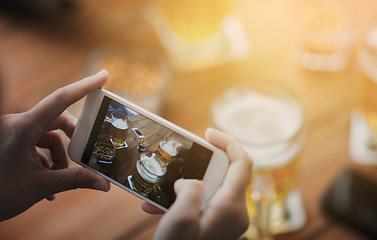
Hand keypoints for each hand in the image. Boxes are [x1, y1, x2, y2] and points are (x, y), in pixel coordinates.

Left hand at [0, 70, 110, 221]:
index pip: (60, 99)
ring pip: (48, 135)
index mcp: (23, 127)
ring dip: (58, 156)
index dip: (84, 86)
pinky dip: (46, 161)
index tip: (103, 76)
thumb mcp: (40, 185)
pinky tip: (47, 183)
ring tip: (58, 178)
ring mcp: (13, 132)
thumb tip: (103, 184)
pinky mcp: (11, 141)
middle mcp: (17, 124)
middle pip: (57, 120)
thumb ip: (75, 180)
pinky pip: (36, 144)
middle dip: (73, 139)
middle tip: (85, 154)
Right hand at [148, 128, 252, 239]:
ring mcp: (226, 220)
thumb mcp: (180, 218)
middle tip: (181, 160)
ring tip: (161, 189)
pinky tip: (158, 207)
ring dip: (185, 184)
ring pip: (210, 188)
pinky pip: (202, 203)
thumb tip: (190, 182)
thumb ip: (190, 189)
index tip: (208, 133)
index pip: (242, 162)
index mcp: (231, 207)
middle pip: (225, 173)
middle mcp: (234, 212)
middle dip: (200, 164)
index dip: (228, 142)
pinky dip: (183, 200)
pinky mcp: (215, 225)